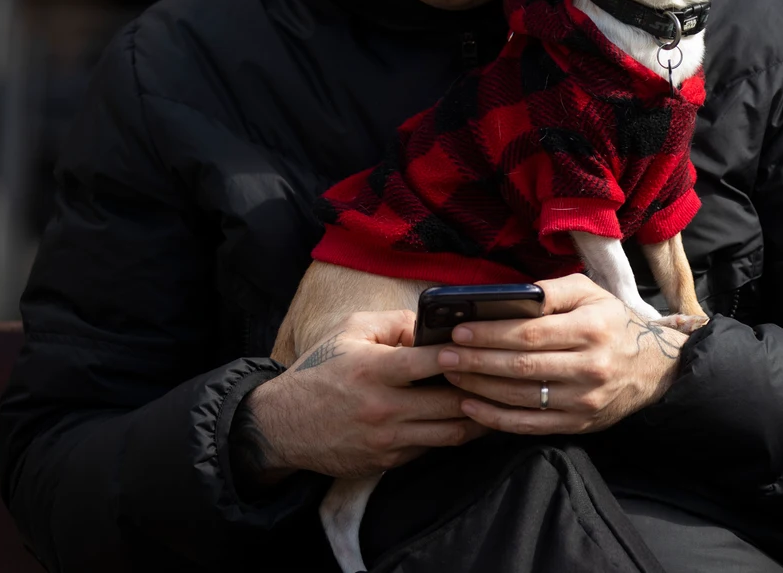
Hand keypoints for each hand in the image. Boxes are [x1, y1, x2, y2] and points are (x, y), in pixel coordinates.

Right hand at [242, 310, 487, 480]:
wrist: (282, 426)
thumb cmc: (319, 372)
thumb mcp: (348, 332)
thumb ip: (394, 322)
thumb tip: (432, 323)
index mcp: (374, 370)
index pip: (428, 362)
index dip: (460, 355)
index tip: (482, 348)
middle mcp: (383, 407)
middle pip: (451, 403)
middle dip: (480, 390)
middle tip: (500, 378)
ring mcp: (387, 438)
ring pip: (450, 432)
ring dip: (476, 418)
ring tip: (493, 402)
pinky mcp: (387, 460)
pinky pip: (430, 448)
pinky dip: (449, 433)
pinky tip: (463, 419)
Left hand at [436, 274, 688, 434]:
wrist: (653, 369)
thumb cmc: (612, 323)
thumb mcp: (590, 293)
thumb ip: (552, 291)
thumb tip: (508, 297)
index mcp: (593, 328)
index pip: (530, 333)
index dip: (490, 334)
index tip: (459, 331)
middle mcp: (590, 366)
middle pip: (521, 366)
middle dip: (476, 361)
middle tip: (443, 356)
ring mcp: (584, 400)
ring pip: (521, 397)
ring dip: (479, 389)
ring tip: (451, 377)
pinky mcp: (578, 424)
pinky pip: (529, 425)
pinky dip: (495, 418)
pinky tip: (471, 407)